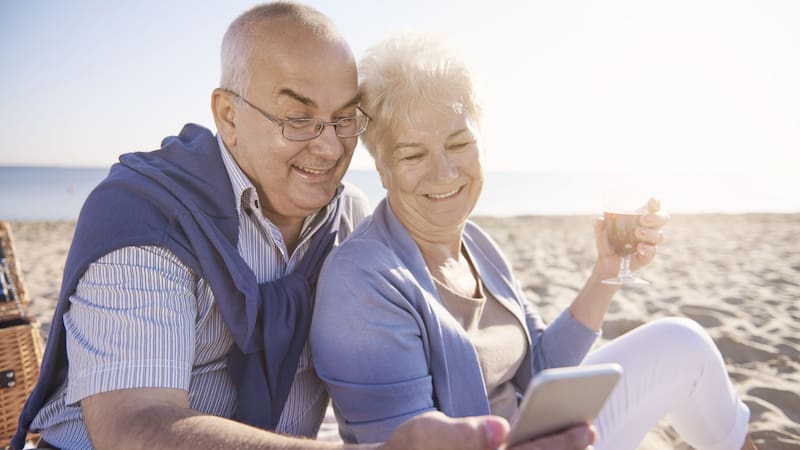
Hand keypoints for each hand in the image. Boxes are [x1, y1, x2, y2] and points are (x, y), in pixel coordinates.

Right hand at [379, 412, 594, 449]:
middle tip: (591, 429)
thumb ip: (463, 433)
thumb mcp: (428, 432)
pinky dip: (542, 449)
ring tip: (582, 439)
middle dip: (566, 448)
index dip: (560, 443)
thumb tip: (500, 430)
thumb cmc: (415, 445)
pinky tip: (554, 443)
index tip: (585, 428)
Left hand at [593, 197, 668, 277]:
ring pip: (659, 236)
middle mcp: (649, 230)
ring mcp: (649, 243)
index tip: (652, 199)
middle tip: (642, 219)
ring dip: (650, 233)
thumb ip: (600, 229)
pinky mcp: (647, 256)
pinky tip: (639, 247)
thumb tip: (598, 220)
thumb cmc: (608, 244)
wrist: (607, 264)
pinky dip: (647, 249)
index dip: (656, 203)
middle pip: (663, 219)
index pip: (654, 208)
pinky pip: (652, 251)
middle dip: (656, 217)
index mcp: (641, 220)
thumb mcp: (602, 236)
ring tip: (637, 233)